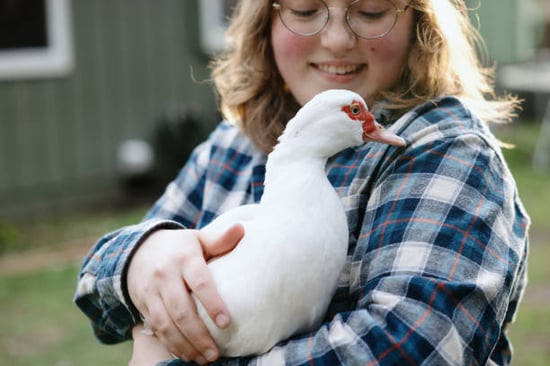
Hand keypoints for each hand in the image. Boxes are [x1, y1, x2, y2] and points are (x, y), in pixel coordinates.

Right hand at [127, 224, 243, 363]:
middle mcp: (165, 275)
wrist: (138, 250)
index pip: (199, 282)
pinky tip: (187, 355)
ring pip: (166, 323)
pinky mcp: (142, 304)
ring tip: (204, 359)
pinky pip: (156, 329)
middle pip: (181, 309)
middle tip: (215, 353)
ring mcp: (151, 291)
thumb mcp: (198, 239)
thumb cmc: (179, 247)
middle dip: (198, 335)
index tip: (226, 322)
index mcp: (184, 257)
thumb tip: (242, 229)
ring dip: (185, 345)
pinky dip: (171, 344)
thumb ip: (220, 239)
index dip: (212, 302)